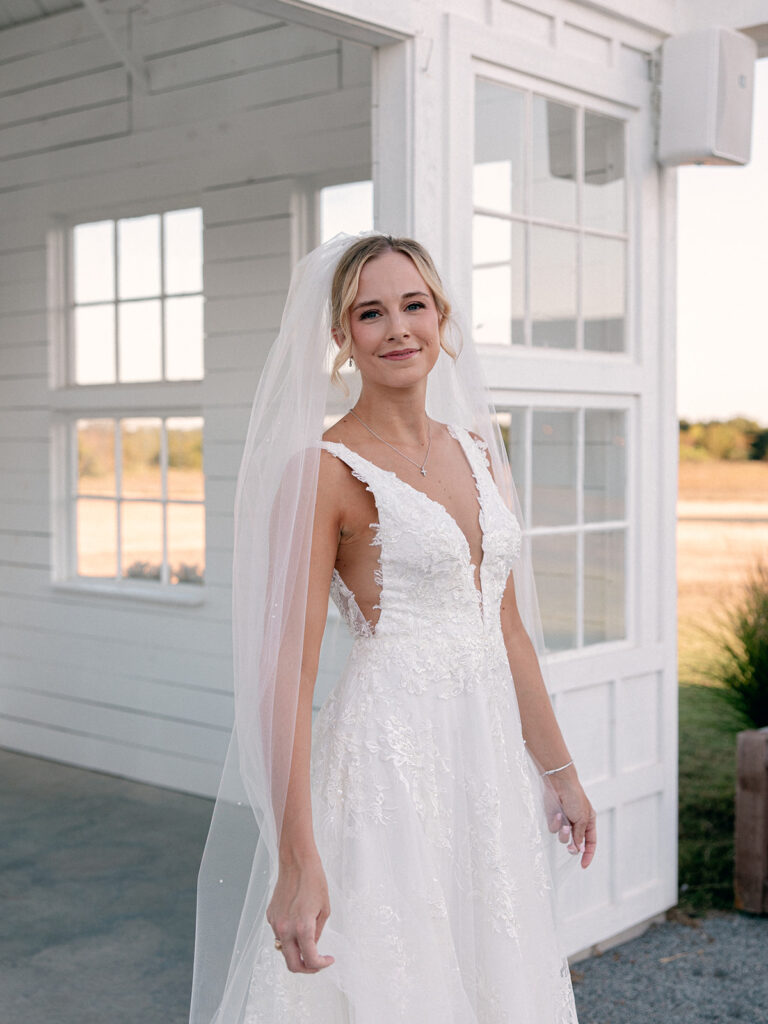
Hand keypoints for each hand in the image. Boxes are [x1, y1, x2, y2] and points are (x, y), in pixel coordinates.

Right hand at [267, 851, 334, 972]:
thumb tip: (312, 946)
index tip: (328, 960)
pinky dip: (289, 935)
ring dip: (297, 950)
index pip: (310, 960)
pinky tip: (297, 920)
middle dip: (306, 968)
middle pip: (292, 964)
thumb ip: (317, 932)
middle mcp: (286, 929)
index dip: (321, 965)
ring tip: (309, 936)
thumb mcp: (324, 909)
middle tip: (317, 963)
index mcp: (303, 928)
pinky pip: (279, 933)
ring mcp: (275, 923)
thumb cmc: (314, 880)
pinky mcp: (270, 916)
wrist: (296, 862)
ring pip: (284, 949)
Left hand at [545, 775, 596, 869]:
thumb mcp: (583, 819)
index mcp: (589, 822)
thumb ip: (580, 835)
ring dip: (563, 833)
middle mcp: (577, 823)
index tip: (583, 865)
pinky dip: (555, 824)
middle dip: (572, 847)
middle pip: (575, 844)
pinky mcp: (554, 818)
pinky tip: (557, 814)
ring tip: (564, 823)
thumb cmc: (575, 798)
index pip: (590, 843)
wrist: (559, 784)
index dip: (588, 855)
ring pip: (563, 838)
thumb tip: (579, 849)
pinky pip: (553, 829)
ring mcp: (565, 821)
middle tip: (570, 848)